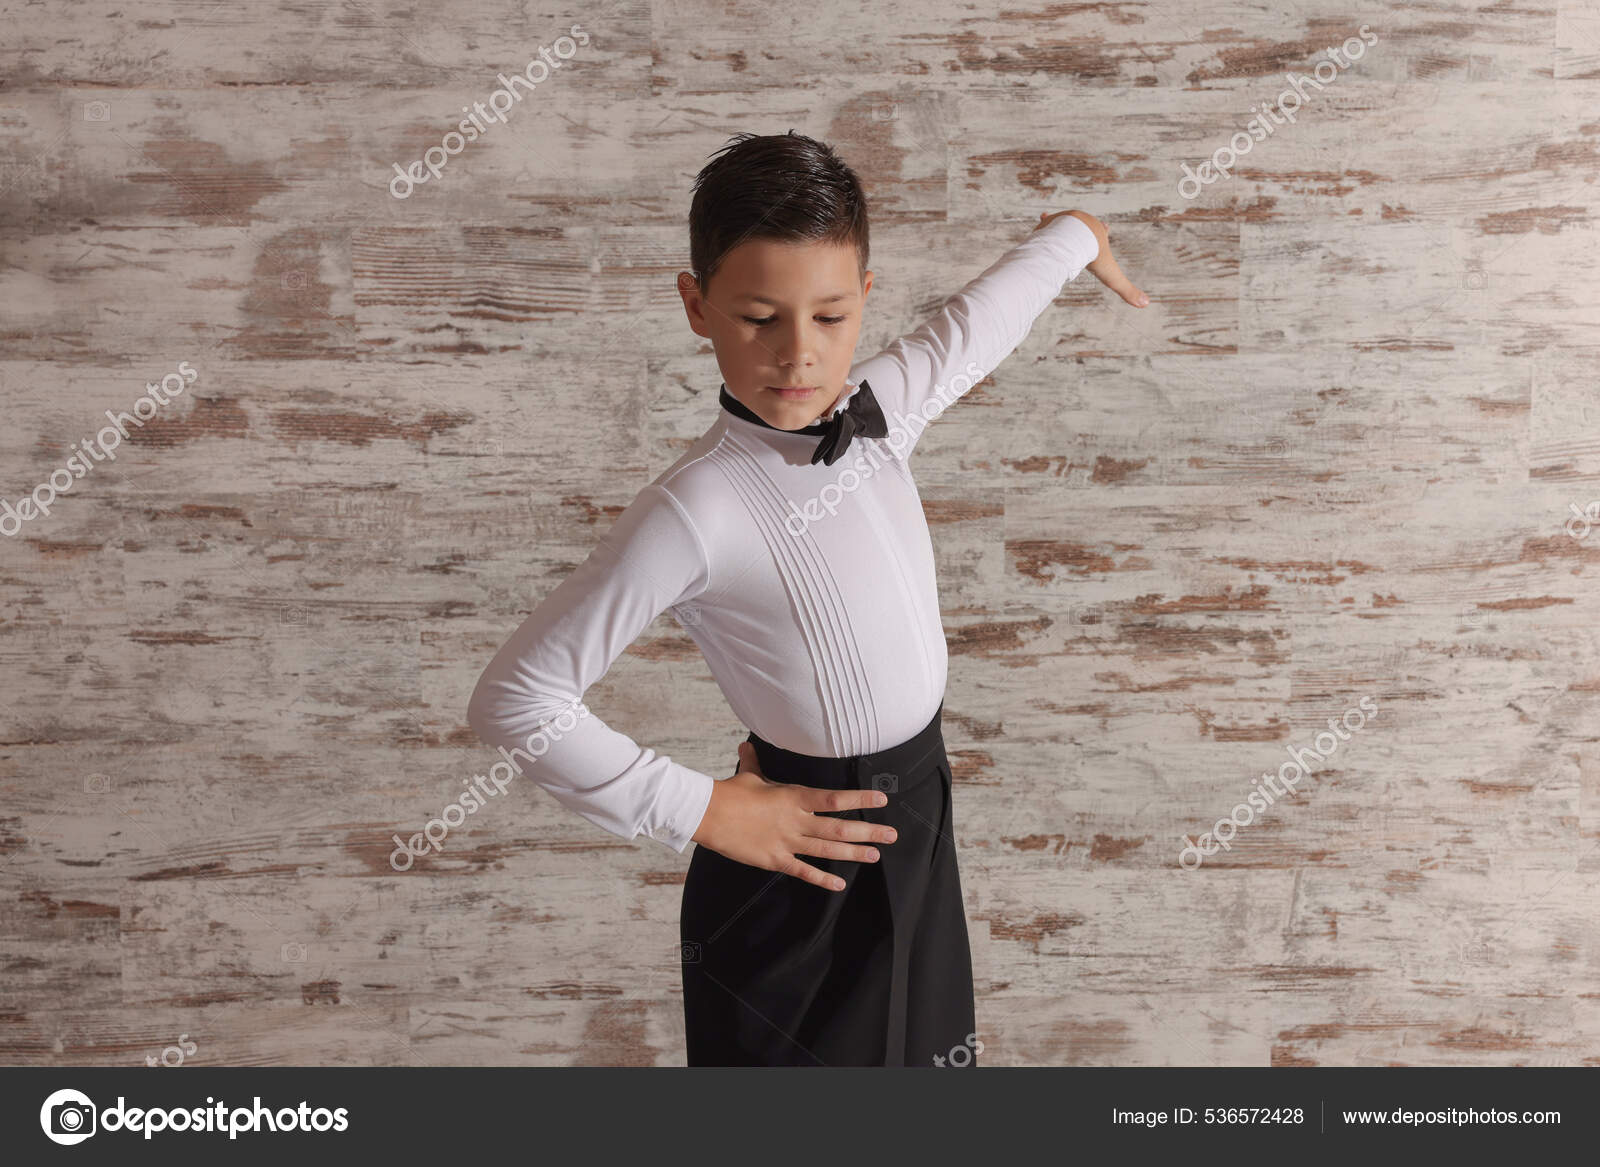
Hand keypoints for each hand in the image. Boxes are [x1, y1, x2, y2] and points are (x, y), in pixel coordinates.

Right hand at [689, 741, 897, 890]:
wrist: (708, 814)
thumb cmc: (730, 792)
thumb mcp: (749, 776)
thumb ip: (754, 762)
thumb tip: (747, 745)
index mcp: (794, 797)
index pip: (834, 798)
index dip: (860, 798)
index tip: (882, 799)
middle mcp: (796, 820)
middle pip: (839, 827)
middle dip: (868, 831)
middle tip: (891, 835)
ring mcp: (787, 842)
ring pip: (827, 849)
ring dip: (853, 852)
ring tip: (875, 856)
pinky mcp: (774, 860)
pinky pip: (803, 871)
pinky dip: (822, 879)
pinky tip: (839, 884)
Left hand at [1036, 209, 1148, 307]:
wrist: (1073, 238)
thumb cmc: (1092, 255)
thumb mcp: (1111, 277)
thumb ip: (1126, 291)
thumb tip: (1146, 305)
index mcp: (1098, 233)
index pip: (1103, 231)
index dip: (1104, 231)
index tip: (1105, 226)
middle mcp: (1084, 223)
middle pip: (1083, 229)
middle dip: (1082, 233)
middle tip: (1080, 239)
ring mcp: (1068, 219)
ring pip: (1066, 225)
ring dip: (1065, 230)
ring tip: (1061, 238)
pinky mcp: (1053, 220)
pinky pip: (1048, 220)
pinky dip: (1046, 221)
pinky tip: (1043, 217)